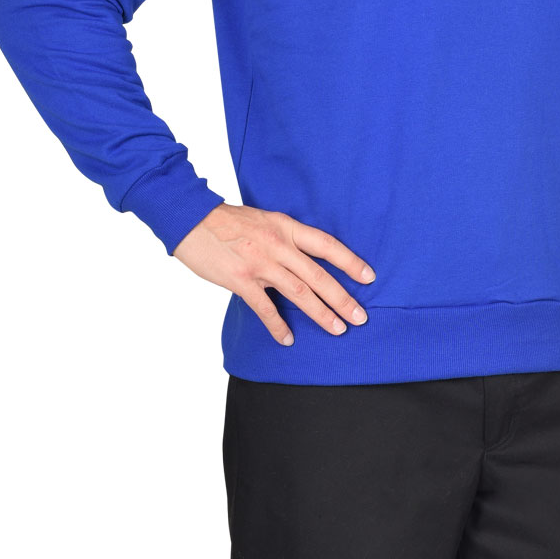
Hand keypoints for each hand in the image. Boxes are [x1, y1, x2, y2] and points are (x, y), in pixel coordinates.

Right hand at [173, 203, 375, 346]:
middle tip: (360, 317)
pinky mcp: (241, 280)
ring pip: (299, 292)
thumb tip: (303, 257)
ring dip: (321, 314)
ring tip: (338, 330)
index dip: (350, 261)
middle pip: (318, 275)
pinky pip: (264, 308)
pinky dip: (278, 326)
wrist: (190, 219)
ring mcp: (260, 264)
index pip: (326, 245)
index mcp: (285, 227)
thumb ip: (284, 237)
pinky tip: (288, 339)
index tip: (369, 277)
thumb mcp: (263, 220)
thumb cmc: (227, 221)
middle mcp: (277, 245)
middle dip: (342, 298)